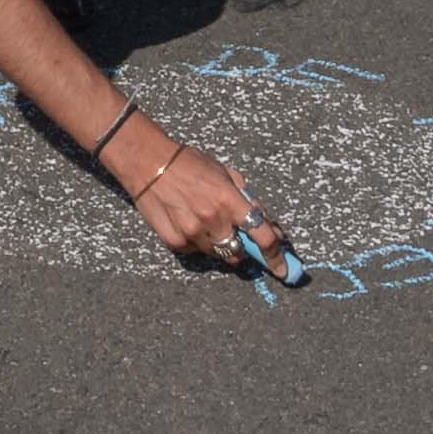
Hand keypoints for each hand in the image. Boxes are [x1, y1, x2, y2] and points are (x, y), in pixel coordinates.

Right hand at [114, 133, 274, 264]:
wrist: (148, 163)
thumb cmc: (190, 164)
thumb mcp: (225, 173)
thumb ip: (248, 200)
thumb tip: (269, 225)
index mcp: (229, 200)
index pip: (262, 235)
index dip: (276, 257)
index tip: (283, 270)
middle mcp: (213, 219)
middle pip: (238, 253)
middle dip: (240, 248)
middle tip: (231, 233)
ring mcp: (192, 233)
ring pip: (217, 254)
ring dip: (217, 243)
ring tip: (202, 219)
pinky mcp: (174, 241)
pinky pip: (195, 251)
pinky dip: (196, 242)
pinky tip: (186, 220)